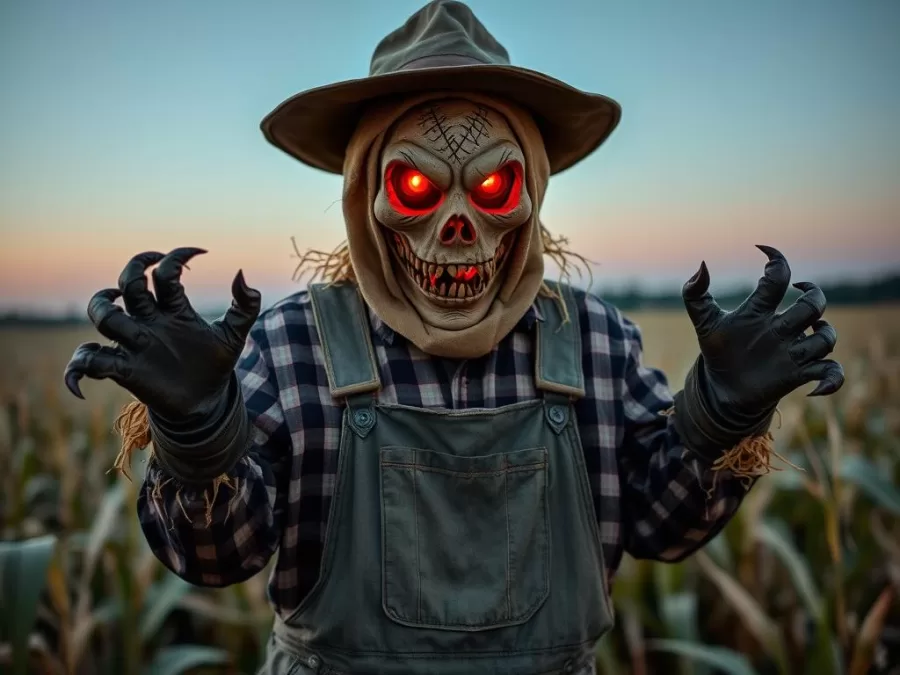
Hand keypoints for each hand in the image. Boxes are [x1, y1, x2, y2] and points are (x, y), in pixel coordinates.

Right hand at [64, 248, 260, 421]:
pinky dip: (76, 369)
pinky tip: (83, 384)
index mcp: (173, 310)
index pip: (164, 274)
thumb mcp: (235, 336)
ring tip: (118, 306)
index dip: (176, 257)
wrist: (206, 403)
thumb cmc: (214, 365)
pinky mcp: (124, 370)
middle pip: (128, 285)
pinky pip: (89, 363)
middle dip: (134, 269)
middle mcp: (149, 322)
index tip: (199, 253)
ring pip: (104, 316)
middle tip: (150, 264)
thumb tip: (241, 273)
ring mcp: (135, 345)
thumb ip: (245, 305)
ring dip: (103, 306)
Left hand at [681, 245, 843, 418]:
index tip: (764, 251)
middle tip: (799, 293)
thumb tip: (701, 264)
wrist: (722, 388)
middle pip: (812, 304)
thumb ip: (694, 293)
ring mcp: (792, 351)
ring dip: (822, 335)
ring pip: (825, 338)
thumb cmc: (718, 350)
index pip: (778, 278)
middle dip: (812, 297)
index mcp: (760, 311)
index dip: (777, 261)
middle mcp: (781, 328)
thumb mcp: (704, 322)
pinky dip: (833, 379)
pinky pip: (832, 372)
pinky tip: (813, 389)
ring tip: (803, 339)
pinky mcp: (798, 375)